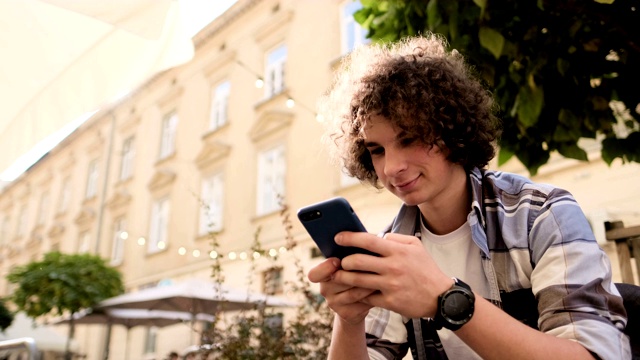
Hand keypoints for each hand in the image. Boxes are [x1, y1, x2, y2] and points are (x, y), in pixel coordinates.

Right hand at [308, 257, 376, 323]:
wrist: (356, 303)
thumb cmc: (354, 274)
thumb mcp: (348, 265)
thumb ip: (349, 256)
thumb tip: (360, 242)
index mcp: (321, 275)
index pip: (314, 274)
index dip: (324, 267)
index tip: (336, 261)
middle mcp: (325, 290)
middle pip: (340, 280)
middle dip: (357, 271)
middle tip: (372, 263)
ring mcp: (334, 304)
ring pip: (354, 292)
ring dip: (369, 283)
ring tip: (381, 275)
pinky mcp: (347, 314)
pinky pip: (362, 303)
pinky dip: (373, 295)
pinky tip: (381, 289)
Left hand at [333, 231, 452, 318]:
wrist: (441, 297)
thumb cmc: (425, 269)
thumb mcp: (416, 246)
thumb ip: (396, 238)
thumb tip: (378, 236)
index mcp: (398, 251)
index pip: (369, 241)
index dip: (350, 238)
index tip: (338, 237)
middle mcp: (393, 267)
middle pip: (358, 261)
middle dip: (343, 261)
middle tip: (338, 261)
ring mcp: (391, 285)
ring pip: (358, 280)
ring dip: (343, 278)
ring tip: (337, 276)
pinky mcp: (390, 302)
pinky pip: (366, 297)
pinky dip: (357, 294)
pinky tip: (352, 292)